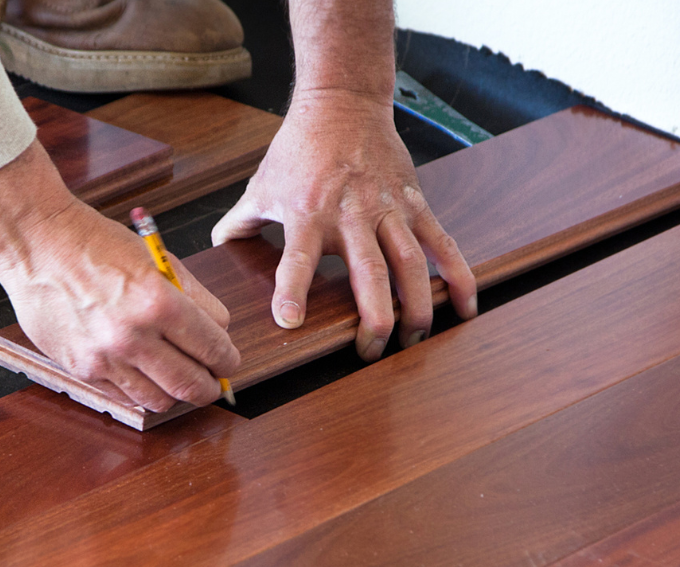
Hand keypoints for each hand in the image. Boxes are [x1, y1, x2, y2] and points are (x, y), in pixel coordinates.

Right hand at [0, 141, 238, 410]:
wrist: (38, 244)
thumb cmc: (97, 245)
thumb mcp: (158, 260)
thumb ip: (194, 298)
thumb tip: (219, 333)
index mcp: (158, 302)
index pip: (214, 349)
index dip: (228, 360)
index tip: (228, 362)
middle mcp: (132, 335)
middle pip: (192, 386)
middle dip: (211, 387)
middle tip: (214, 382)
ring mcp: (105, 357)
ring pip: (161, 400)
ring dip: (176, 394)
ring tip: (178, 378)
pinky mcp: (82, 369)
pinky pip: (126, 396)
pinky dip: (142, 390)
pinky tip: (145, 374)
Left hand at [213, 88, 477, 359]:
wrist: (343, 102)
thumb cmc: (299, 148)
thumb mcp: (260, 185)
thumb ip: (238, 223)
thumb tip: (215, 251)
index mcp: (308, 213)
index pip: (298, 258)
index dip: (293, 290)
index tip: (291, 322)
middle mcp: (352, 214)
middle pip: (369, 272)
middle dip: (374, 317)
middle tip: (370, 352)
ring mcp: (388, 209)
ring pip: (411, 264)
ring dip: (417, 306)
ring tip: (415, 339)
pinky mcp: (415, 203)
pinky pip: (441, 244)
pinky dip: (458, 276)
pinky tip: (464, 308)